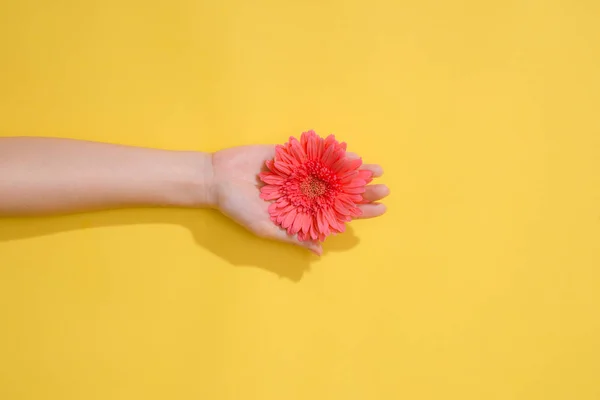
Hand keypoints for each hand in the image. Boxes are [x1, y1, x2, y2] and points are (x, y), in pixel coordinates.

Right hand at [212, 145, 388, 254]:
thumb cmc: (238, 208)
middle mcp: (305, 190)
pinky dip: (331, 151)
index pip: (338, 212)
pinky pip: (314, 152)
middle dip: (363, 189)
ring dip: (353, 169)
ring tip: (375, 169)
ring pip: (332, 170)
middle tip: (385, 188)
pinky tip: (348, 152)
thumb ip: (292, 236)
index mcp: (303, 210)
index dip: (360, 211)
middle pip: (340, 190)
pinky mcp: (291, 153)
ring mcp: (300, 171)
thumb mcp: (265, 228)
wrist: (216, 178)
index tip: (381, 210)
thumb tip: (319, 251)